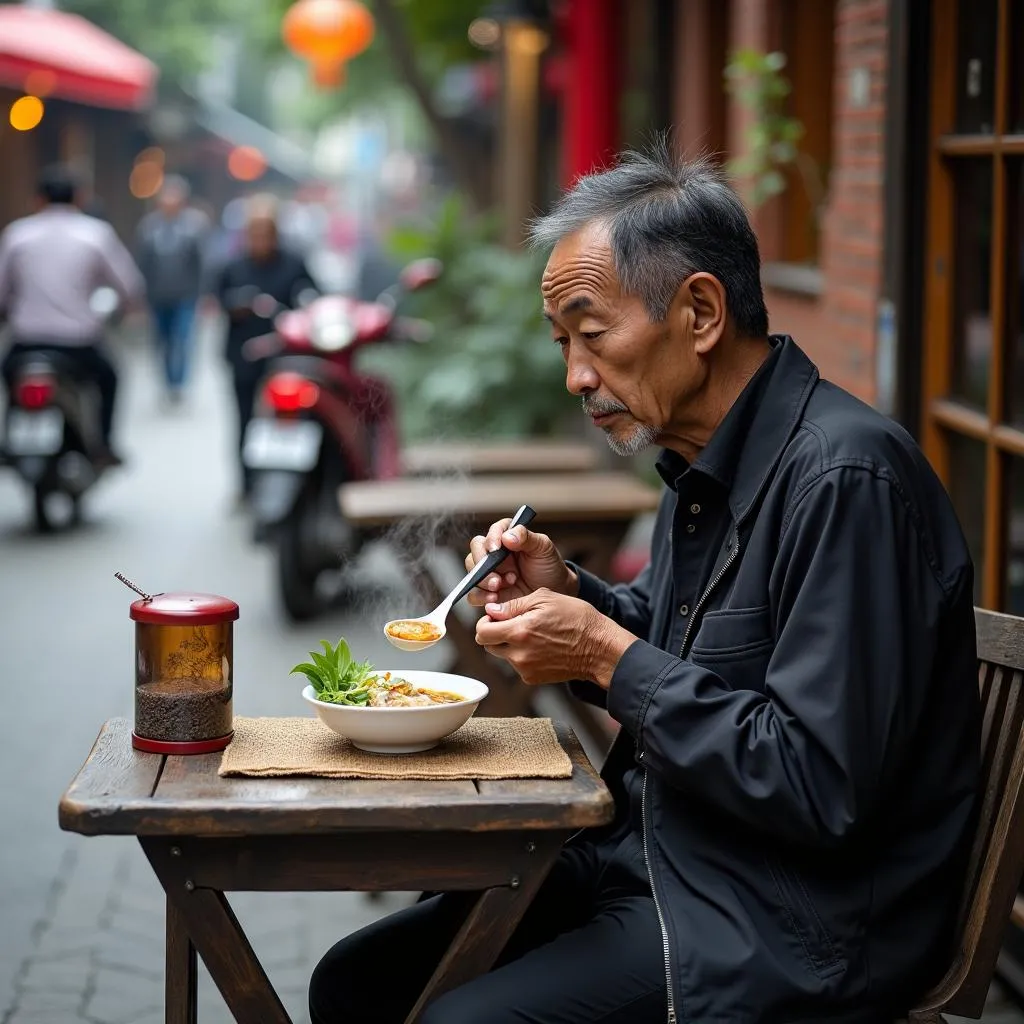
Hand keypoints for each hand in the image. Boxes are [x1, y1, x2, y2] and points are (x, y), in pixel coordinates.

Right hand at [464, 521, 577, 607]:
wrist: (554, 592)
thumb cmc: (548, 566)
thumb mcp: (543, 548)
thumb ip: (526, 537)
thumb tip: (507, 536)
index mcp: (507, 538)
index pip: (493, 531)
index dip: (491, 538)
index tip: (495, 549)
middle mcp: (495, 554)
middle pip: (476, 551)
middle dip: (483, 564)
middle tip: (497, 574)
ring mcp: (489, 573)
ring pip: (472, 572)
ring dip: (482, 581)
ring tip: (499, 586)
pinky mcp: (487, 592)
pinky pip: (473, 594)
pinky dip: (480, 596)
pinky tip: (494, 599)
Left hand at [475, 589, 635, 687]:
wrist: (599, 648)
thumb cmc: (577, 619)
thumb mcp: (545, 599)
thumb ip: (513, 605)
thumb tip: (492, 611)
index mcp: (519, 631)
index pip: (482, 633)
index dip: (485, 622)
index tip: (495, 617)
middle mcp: (519, 654)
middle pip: (488, 646)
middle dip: (495, 634)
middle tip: (512, 624)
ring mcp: (525, 669)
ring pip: (503, 655)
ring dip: (510, 645)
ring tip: (533, 634)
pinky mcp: (533, 678)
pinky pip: (517, 665)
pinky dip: (523, 656)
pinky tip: (541, 646)